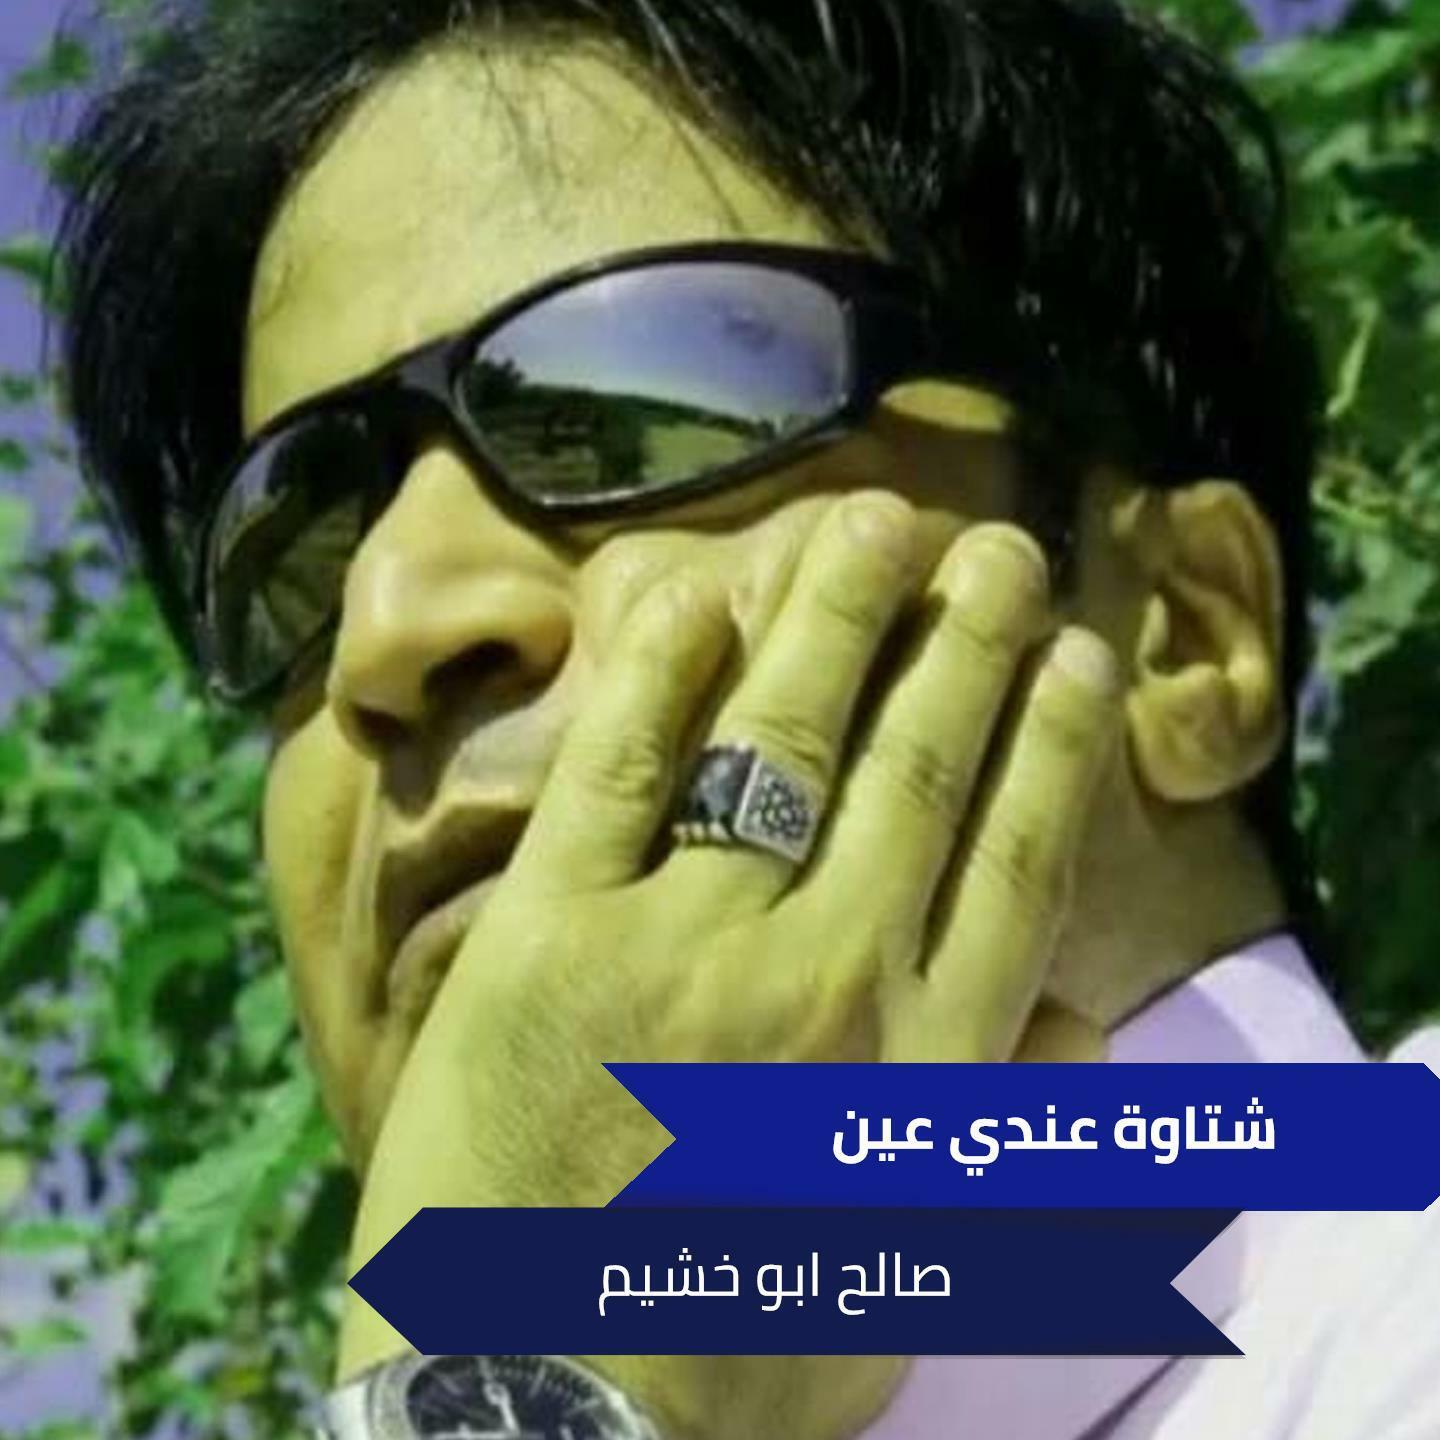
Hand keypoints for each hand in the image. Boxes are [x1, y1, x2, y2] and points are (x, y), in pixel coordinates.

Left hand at [340, 492, 1120, 1438]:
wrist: (547, 1417)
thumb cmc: (737, 1346)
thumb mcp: (912, 1264)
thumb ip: (994, 1131)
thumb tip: (1074, 1022)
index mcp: (923, 1061)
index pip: (1016, 855)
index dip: (1053, 739)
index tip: (1076, 651)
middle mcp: (828, 977)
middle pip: (917, 766)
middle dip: (964, 640)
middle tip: (995, 543)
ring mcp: (684, 945)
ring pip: (781, 740)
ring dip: (837, 616)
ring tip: (875, 522)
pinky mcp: (548, 936)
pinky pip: (616, 777)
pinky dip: (659, 679)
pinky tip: (697, 599)